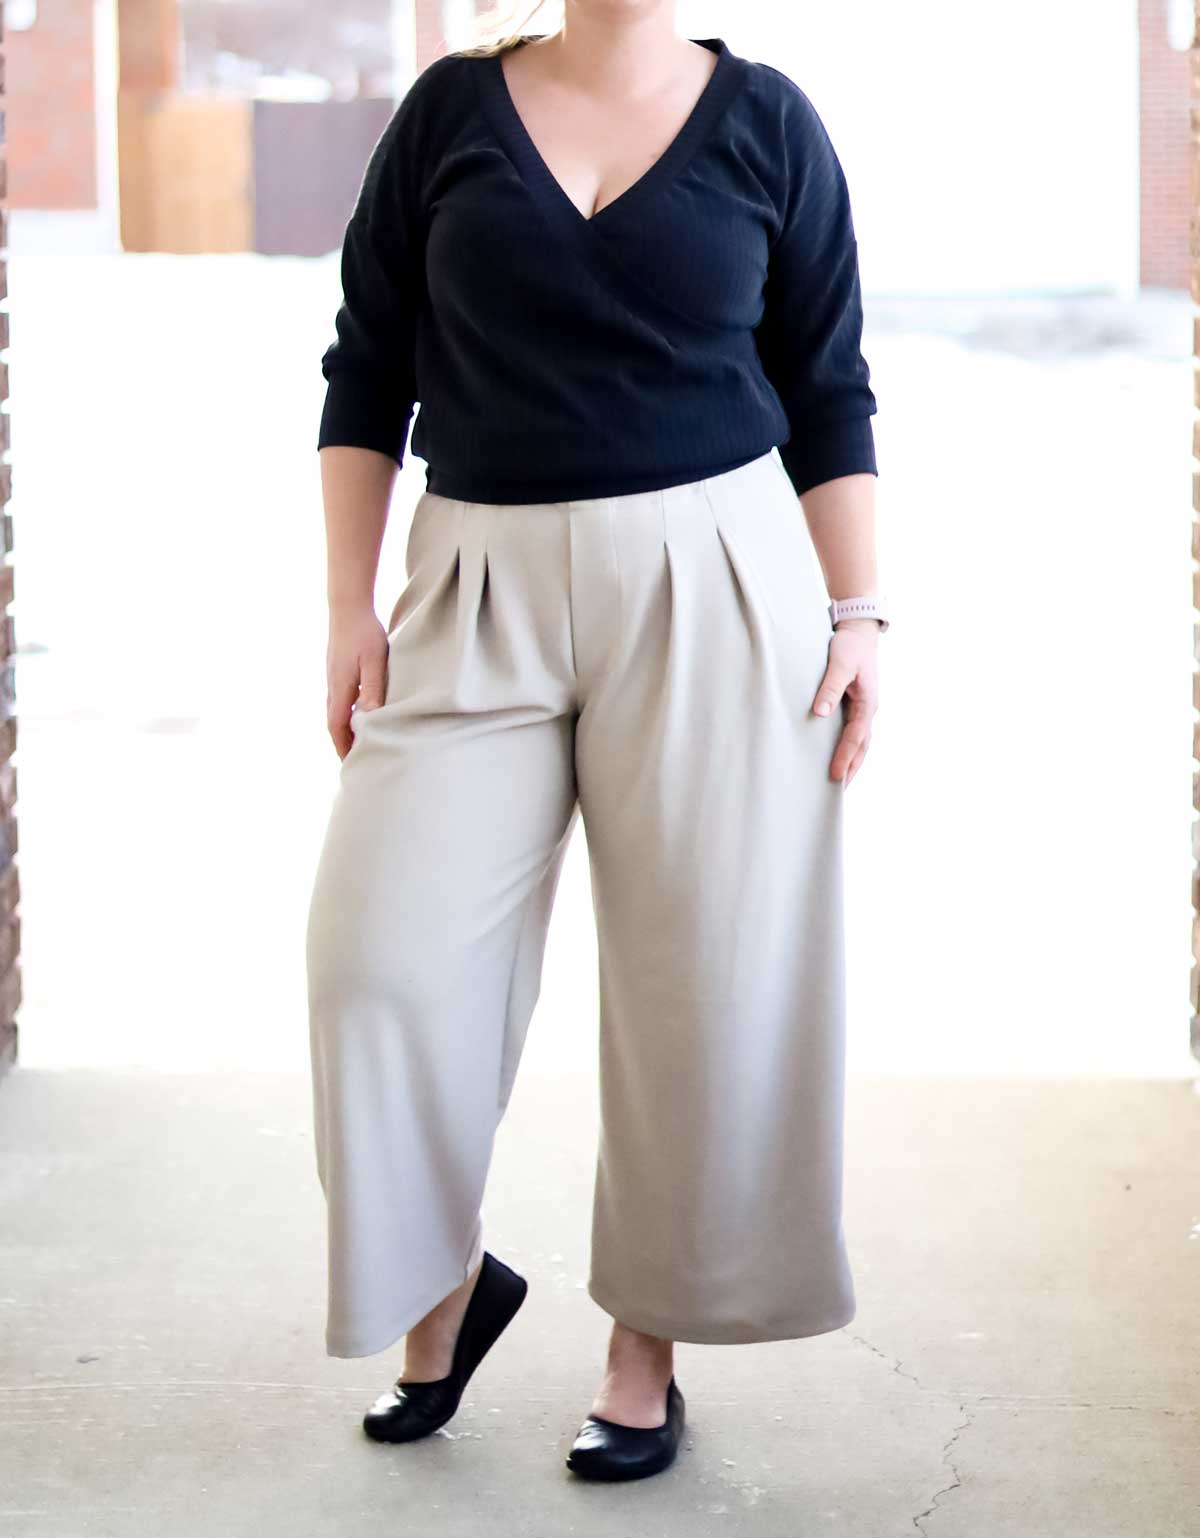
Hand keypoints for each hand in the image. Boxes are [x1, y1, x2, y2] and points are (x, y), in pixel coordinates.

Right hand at [326, 605, 388, 760]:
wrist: (347, 606)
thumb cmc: (364, 633)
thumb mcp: (374, 662)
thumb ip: (373, 689)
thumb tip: (369, 717)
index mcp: (340, 689)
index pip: (337, 727)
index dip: (343, 747)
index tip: (352, 765)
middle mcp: (332, 687)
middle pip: (333, 724)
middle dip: (342, 744)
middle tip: (355, 763)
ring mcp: (332, 679)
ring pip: (334, 713)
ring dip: (342, 731)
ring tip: (356, 745)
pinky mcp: (337, 671)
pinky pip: (338, 701)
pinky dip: (344, 716)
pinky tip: (355, 717)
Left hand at [812, 617, 880, 787]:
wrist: (858, 629)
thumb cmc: (849, 645)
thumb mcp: (839, 663)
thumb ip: (830, 688)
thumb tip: (820, 714)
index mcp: (868, 703)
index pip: (855, 738)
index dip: (844, 758)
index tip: (834, 777)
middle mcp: (868, 709)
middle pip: (862, 747)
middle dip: (851, 768)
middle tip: (838, 793)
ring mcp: (863, 707)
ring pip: (859, 742)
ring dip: (851, 761)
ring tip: (839, 781)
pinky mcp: (855, 703)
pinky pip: (852, 731)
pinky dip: (847, 747)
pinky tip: (835, 755)